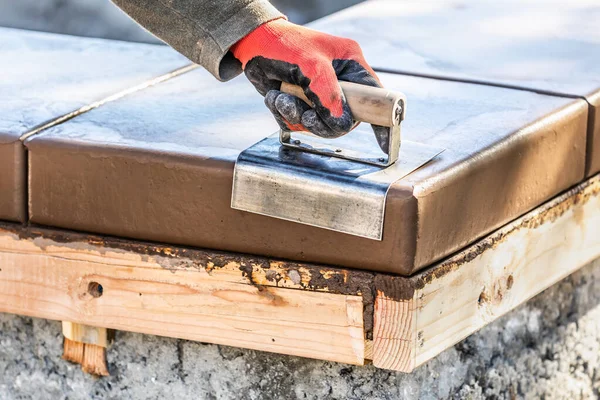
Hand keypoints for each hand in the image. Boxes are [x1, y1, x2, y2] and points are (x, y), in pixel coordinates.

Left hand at [231, 19, 388, 151]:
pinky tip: (276, 97)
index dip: (381, 119)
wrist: (251, 45)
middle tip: (305, 116)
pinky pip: (299, 123)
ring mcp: (319, 95)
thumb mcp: (309, 65)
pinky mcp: (302, 103)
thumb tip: (341, 123)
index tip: (385, 142)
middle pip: (343, 120)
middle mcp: (338, 82)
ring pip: (319, 125)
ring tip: (282, 98)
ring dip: (296, 115)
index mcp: (350, 66)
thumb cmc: (283, 44)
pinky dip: (284, 114)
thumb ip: (328, 94)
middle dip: (320, 122)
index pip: (374, 96)